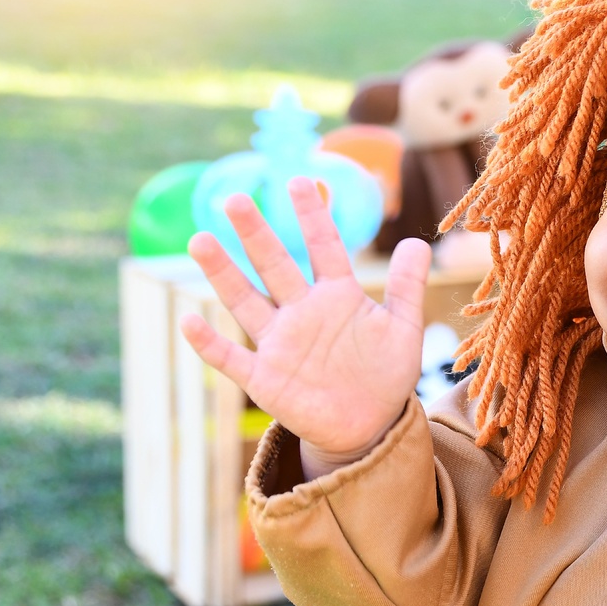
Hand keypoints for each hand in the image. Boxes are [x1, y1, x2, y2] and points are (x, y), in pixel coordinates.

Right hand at [179, 177, 430, 475]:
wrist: (370, 423)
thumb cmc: (385, 372)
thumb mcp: (403, 328)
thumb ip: (407, 286)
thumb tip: (417, 241)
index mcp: (337, 296)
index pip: (323, 247)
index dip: (313, 217)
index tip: (302, 181)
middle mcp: (302, 312)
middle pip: (275, 266)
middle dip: (257, 234)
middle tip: (236, 199)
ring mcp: (280, 343)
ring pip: (245, 302)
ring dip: (223, 275)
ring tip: (200, 241)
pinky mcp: (265, 378)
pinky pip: (231, 358)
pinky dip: (210, 344)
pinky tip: (189, 322)